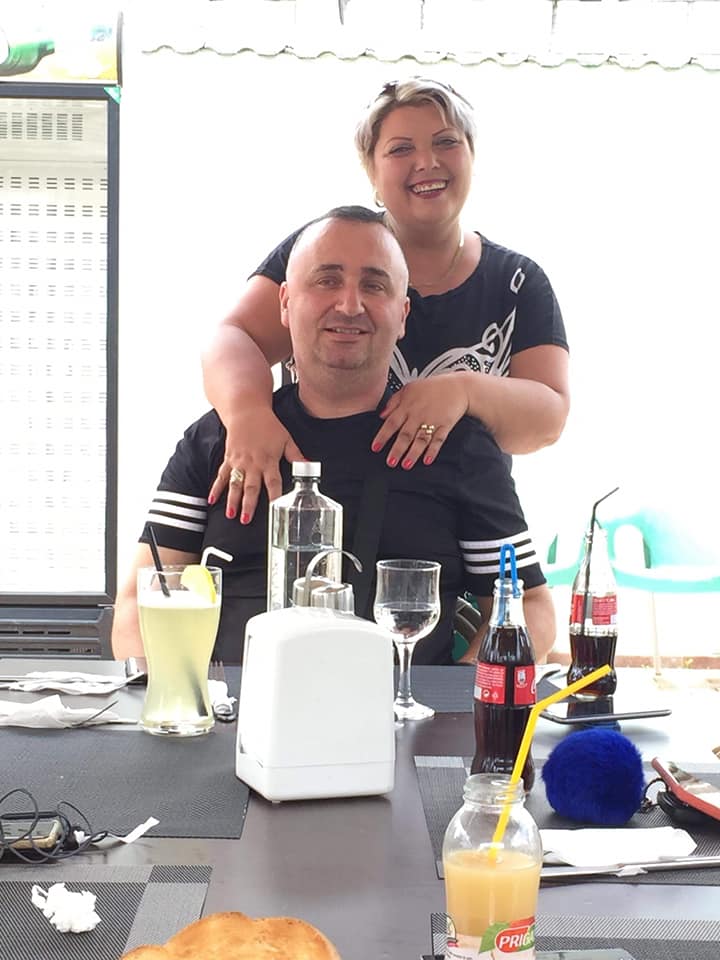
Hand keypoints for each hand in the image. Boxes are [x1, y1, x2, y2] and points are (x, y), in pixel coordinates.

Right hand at [209, 407, 304, 522]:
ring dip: (232, 500)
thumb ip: (297, 456)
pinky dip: (215, 488)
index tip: (276, 508)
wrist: (247, 411)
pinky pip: (221, 475)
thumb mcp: (286, 439)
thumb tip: (310, 466)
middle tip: (246, 520)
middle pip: (251, 487)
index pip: (273, 482)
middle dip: (248, 504)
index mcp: (269, 461)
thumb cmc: (268, 426)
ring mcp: (239, 462)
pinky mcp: (228, 459)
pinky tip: (212, 500)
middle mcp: (253, 464)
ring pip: (235, 484)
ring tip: (231, 515)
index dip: (275, 496)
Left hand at [371, 375, 469, 467]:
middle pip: (406, 434)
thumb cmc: (432, 388)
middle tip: (390, 462)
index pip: (392, 422)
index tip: (375, 447)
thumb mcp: (409, 388)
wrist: (458, 387)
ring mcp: (433, 421)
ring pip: (421, 439)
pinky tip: (427, 460)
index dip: (383, 436)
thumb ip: (393, 402)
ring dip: (413, 453)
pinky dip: (433, 450)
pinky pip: (438, 440)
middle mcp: (419, 415)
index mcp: (408, 406)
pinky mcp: (445, 425)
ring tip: (406, 465)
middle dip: (397, 450)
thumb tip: (381, 415)